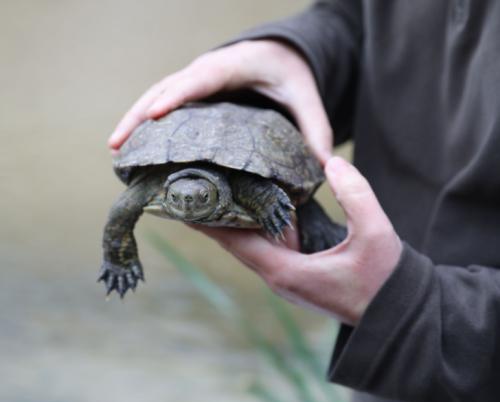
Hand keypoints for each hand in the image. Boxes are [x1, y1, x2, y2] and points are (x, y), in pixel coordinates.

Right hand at [108, 40, 332, 164]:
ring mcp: (195, 82)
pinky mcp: (192, 95)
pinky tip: (135, 146)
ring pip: (156, 96)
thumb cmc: (289, 73)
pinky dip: (146, 123)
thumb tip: (322, 170)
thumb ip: (316, 129)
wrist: (280, 55)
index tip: (153, 117)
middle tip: (118, 146)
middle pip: (165, 88)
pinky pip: (164, 104)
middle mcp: (206, 71)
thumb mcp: (307, 96)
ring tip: (116, 151)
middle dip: (139, 115)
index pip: (199, 80)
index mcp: (232, 66)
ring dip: (134, 121)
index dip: (175, 96)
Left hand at [196, 157, 401, 324]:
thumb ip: (355, 195)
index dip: (207, 222)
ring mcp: (287, 276)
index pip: (235, 243)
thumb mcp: (375, 234)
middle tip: (194, 187)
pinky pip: (268, 246)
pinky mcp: (297, 273)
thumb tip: (332, 161)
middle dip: (214, 216)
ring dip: (233, 220)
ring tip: (215, 190)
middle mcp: (279, 276)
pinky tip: (254, 204)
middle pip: (235, 242)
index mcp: (287, 271)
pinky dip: (257, 226)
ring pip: (251, 244)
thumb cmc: (385, 280)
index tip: (183, 204)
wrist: (396, 314)